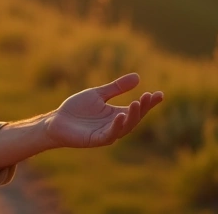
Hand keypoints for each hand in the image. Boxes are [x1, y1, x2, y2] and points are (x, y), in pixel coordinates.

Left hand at [45, 73, 162, 147]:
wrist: (56, 121)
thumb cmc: (77, 109)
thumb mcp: (98, 94)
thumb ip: (116, 87)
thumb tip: (138, 77)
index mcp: (117, 114)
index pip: (137, 109)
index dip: (149, 103)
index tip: (160, 94)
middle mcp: (115, 125)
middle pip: (134, 118)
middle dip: (143, 108)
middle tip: (149, 97)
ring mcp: (106, 133)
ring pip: (125, 127)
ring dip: (132, 116)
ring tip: (136, 103)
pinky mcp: (96, 139)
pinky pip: (110, 134)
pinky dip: (117, 126)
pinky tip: (120, 115)